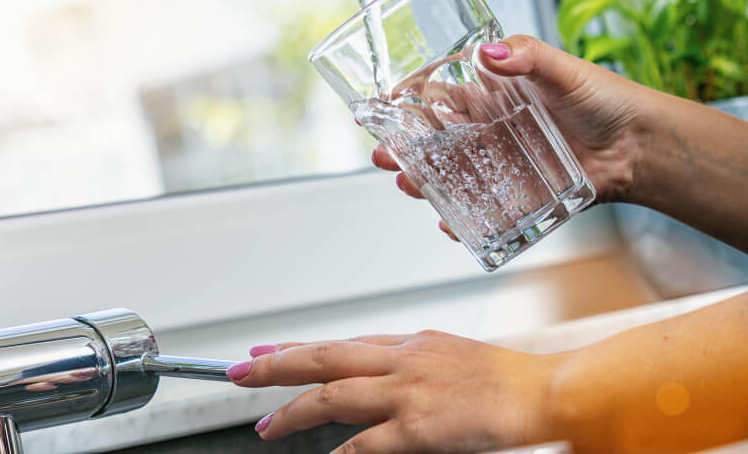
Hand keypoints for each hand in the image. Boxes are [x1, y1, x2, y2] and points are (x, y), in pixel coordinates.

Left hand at [227, 331, 558, 452]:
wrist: (545, 389)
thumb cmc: (503, 379)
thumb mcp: (447, 356)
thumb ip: (407, 362)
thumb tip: (375, 372)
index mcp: (408, 343)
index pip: (339, 342)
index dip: (297, 348)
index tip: (263, 351)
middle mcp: (401, 360)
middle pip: (324, 357)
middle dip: (275, 365)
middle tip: (238, 372)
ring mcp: (408, 391)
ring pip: (333, 394)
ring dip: (293, 410)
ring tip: (264, 423)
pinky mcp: (421, 426)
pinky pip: (368, 442)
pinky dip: (342, 452)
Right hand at [372, 34, 650, 238]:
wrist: (640, 147)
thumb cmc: (603, 100)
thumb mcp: (563, 70)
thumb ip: (527, 56)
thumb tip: (489, 53)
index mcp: (490, 95)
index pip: (437, 96)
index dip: (406, 101)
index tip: (382, 106)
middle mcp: (488, 130)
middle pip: (432, 140)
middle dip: (402, 148)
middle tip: (384, 156)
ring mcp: (499, 164)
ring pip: (449, 175)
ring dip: (422, 182)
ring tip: (407, 185)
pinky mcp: (516, 195)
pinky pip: (481, 209)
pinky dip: (461, 220)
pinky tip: (448, 224)